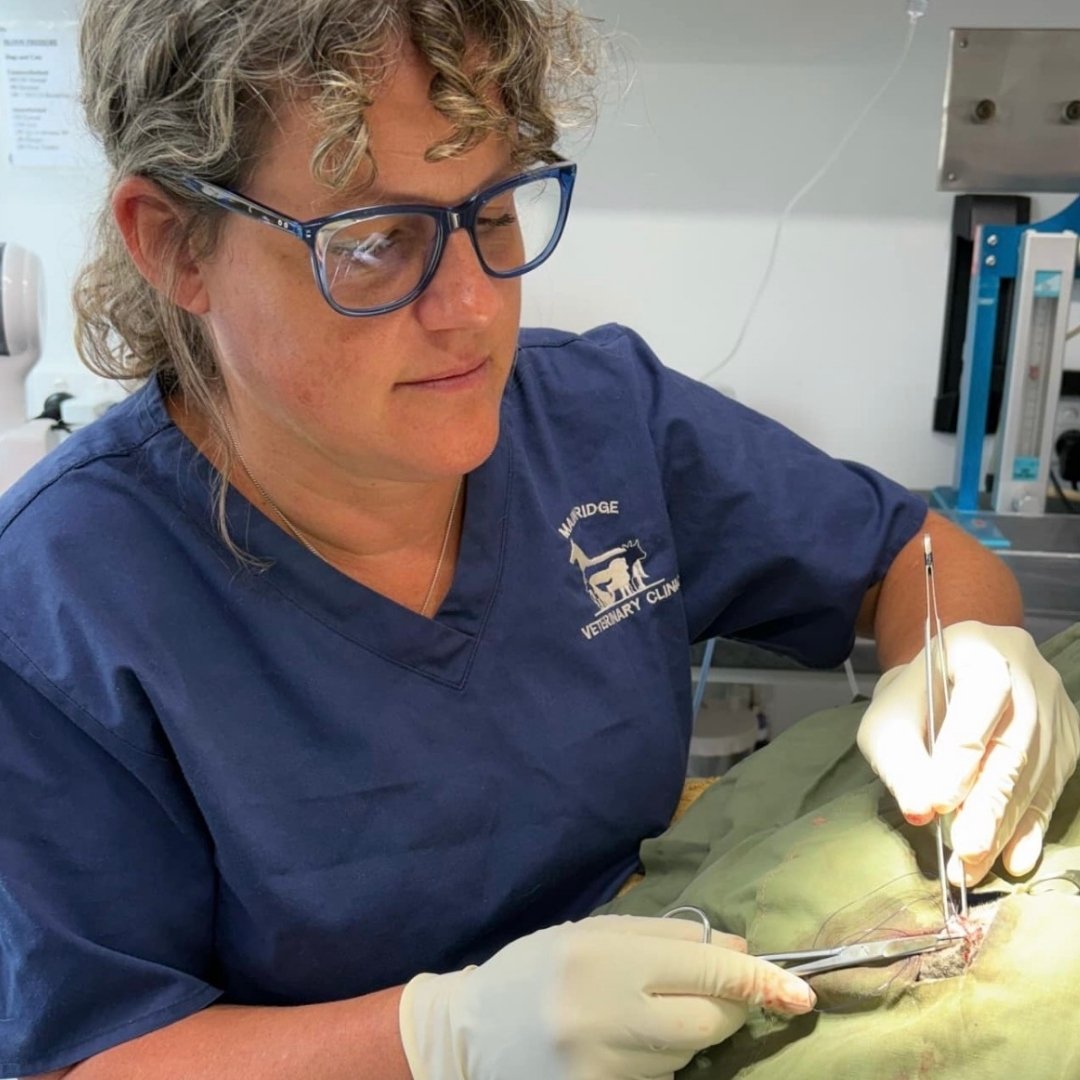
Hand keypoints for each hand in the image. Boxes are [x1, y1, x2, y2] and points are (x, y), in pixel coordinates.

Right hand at [399, 914, 815, 1079]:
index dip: (758, 980)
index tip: (799, 991)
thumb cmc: (536, 969)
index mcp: (602, 957)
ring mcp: (600, 1068)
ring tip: (639, 1015)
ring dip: (685, 1035)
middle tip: (715, 995)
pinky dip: (657, 1061)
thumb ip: (666, 936)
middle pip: (708, 1022)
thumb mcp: (593, 934)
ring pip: (684, 1056)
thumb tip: (740, 949)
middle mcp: (603, 1016)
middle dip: (726, 1008)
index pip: (705, 969)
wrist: (470, 1034)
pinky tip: (624, 1044)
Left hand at [858, 621, 1079, 883]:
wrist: (948, 678)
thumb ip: (899, 760)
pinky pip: (1052, 788)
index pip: (979, 699)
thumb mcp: (888, 720)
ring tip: (972, 868)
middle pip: (1014, 743)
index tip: (936, 803)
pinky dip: (1029, 827)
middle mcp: (1028, 672)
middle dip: (986, 804)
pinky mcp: (1067, 740)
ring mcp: (1054, 706)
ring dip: (1003, 826)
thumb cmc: (913, 700)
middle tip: (964, 852)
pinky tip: (1012, 859)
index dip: (960, 753)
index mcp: (978, 648)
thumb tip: (920, 812)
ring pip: (1034, 772)